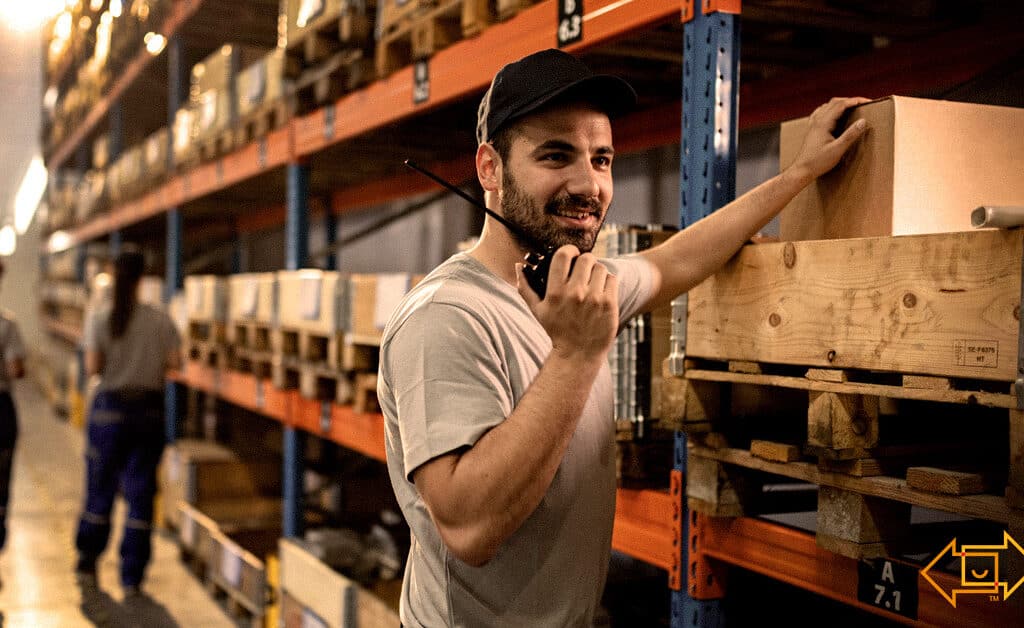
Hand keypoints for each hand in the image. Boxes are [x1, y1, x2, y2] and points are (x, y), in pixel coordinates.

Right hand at [518, 245, 618, 361]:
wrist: (578, 354)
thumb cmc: (557, 331)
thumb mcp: (537, 311)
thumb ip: (525, 287)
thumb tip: (518, 266)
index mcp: (555, 293)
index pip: (563, 256)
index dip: (570, 250)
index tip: (572, 254)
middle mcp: (575, 294)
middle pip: (586, 258)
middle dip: (585, 261)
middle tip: (584, 269)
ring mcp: (593, 299)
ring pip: (600, 268)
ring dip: (597, 272)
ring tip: (593, 282)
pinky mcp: (609, 305)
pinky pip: (612, 279)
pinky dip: (608, 282)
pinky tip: (601, 292)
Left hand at [790, 97, 871, 179]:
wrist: (801, 170)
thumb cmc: (818, 162)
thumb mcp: (838, 150)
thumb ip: (851, 135)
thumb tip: (863, 121)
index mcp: (823, 123)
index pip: (841, 104)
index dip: (856, 100)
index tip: (868, 101)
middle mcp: (817, 120)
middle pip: (834, 102)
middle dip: (850, 101)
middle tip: (863, 104)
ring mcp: (813, 124)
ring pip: (827, 106)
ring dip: (841, 104)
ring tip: (852, 107)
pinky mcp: (811, 129)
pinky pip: (821, 112)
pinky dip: (831, 109)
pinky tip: (834, 114)